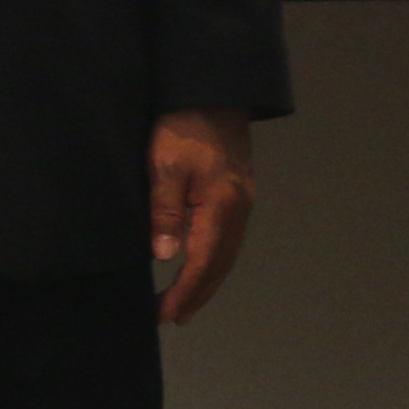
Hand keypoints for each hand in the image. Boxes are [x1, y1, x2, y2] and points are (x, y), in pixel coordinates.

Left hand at [149, 109, 255, 324]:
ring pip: (228, 253)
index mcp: (221, 207)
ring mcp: (243, 201)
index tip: (164, 315)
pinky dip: (214, 260)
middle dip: (198, 294)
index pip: (203, 262)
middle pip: (221, 265)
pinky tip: (200, 262)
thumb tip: (166, 256)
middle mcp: (239, 210)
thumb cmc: (184, 126)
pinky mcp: (239, 192)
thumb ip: (165, 212)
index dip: (184, 292)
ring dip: (207, 280)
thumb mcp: (164, 166)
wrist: (214, 91)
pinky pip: (228, 239)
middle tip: (173, 318)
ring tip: (185, 300)